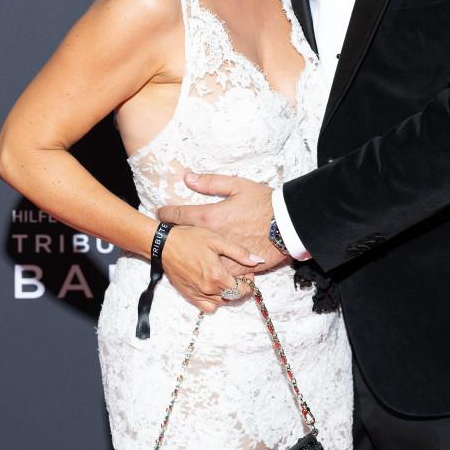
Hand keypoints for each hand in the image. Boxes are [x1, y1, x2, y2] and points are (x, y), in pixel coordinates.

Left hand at [157, 172, 285, 270]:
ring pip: (201, 259)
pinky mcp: (239, 267)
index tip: (160, 213)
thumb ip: (211, 182)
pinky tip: (211, 267)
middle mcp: (214, 238)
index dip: (166, 214)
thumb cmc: (265, 202)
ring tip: (187, 253)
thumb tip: (187, 177)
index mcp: (211, 216)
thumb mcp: (238, 185)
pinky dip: (215, 269)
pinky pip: (221, 272)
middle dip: (175, 235)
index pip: (179, 216)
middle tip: (169, 233)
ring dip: (193, 256)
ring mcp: (225, 255)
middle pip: (186, 239)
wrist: (289, 224)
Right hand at [161, 225, 265, 312]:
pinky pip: (206, 307)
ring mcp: (197, 294)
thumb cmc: (190, 238)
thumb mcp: (217, 240)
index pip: (242, 290)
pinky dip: (214, 301)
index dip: (249, 282)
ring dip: (228, 294)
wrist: (163, 244)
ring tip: (226, 280)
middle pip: (233, 297)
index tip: (248, 272)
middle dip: (240, 288)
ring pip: (221, 302)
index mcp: (217, 275)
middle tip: (239, 274)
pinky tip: (213, 287)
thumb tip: (258, 261)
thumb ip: (239, 252)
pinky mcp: (188, 295)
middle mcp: (208, 289)